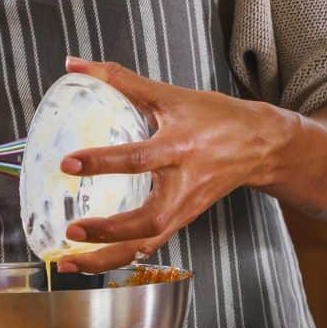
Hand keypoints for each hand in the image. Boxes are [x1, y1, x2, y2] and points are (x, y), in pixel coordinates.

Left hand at [54, 57, 296, 273]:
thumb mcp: (169, 94)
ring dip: (109, 257)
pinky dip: (124, 257)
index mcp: (179, 148)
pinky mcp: (184, 220)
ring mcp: (185, 208)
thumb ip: (120, 79)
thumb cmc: (214, 117)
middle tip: (72, 232)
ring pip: (147, 242)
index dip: (102, 162)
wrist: (258, 145)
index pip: (138, 158)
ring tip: (71, 263)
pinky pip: (152, 245)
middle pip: (147, 220)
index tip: (68, 164)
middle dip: (108, 231)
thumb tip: (74, 64)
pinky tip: (96, 263)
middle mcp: (184, 184)